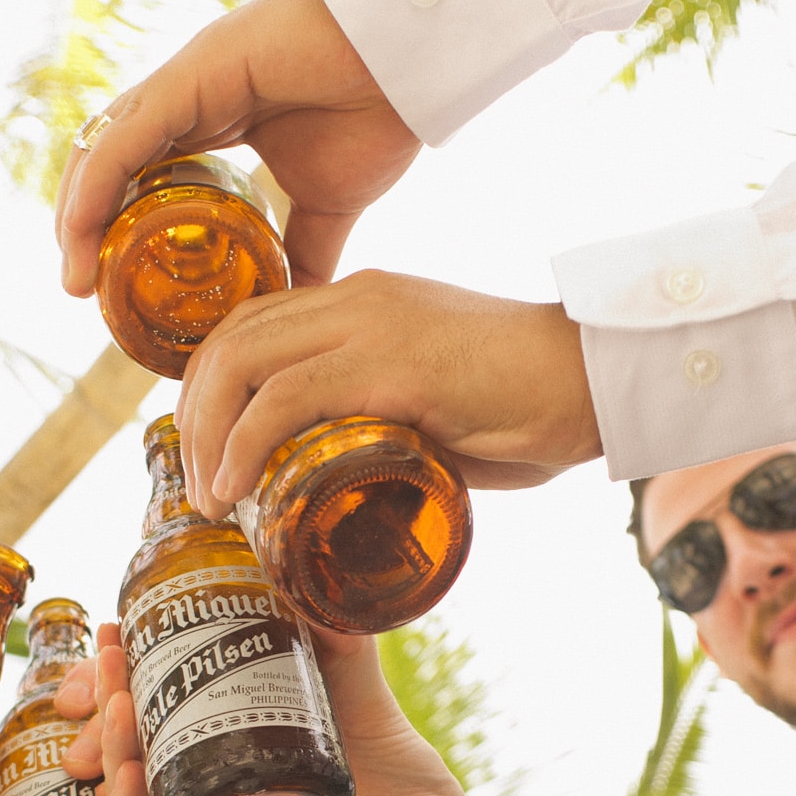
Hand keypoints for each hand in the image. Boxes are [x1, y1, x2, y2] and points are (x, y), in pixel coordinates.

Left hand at [55, 0, 419, 294]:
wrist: (413, 59)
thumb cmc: (378, 112)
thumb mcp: (330, 204)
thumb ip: (305, 250)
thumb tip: (297, 308)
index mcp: (212, 119)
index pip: (137, 174)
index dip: (113, 226)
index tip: (107, 287)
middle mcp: (186, 97)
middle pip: (108, 164)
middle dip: (85, 226)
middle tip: (81, 288)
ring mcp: (184, 82)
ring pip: (104, 150)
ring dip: (79, 213)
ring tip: (75, 275)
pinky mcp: (190, 73)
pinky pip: (126, 136)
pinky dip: (97, 184)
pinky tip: (83, 229)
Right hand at [57, 624, 561, 795]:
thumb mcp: (368, 708)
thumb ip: (339, 647)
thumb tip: (306, 573)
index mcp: (240, 755)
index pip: (163, 709)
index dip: (130, 672)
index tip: (118, 627)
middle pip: (134, 749)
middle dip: (107, 700)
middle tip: (106, 652)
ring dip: (112, 746)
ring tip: (116, 697)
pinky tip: (124, 774)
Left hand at [176, 271, 599, 519]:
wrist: (600, 377)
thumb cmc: (538, 403)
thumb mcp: (444, 407)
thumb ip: (395, 428)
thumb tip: (358, 482)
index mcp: (367, 300)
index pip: (257, 323)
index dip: (214, 382)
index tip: (204, 443)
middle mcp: (358, 298)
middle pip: (233, 338)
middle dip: (195, 413)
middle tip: (197, 480)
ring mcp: (370, 324)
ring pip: (242, 362)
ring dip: (207, 436)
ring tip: (210, 497)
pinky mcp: (389, 363)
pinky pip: (284, 398)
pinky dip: (242, 445)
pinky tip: (233, 488)